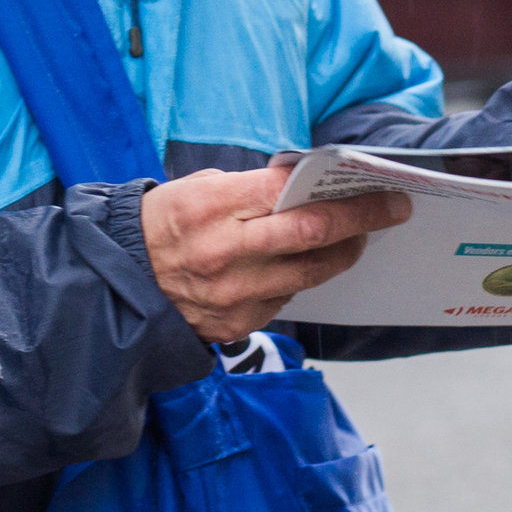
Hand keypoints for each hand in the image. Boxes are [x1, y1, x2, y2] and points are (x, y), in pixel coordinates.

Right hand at [141, 166, 409, 342]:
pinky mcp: (235, 325)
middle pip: (312, 235)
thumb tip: (302, 186)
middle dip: (361, 220)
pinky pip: (284, 300)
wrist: (119, 282)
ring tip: (355, 239)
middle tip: (392, 210)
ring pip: (309, 273)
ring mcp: (232, 294)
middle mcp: (226, 252)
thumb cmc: (161, 225)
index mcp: (214, 207)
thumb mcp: (197, 188)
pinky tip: (303, 266)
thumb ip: (250, 189)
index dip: (344, 191)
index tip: (379, 188)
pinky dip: (299, 280)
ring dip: (341, 254)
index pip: (294, 194)